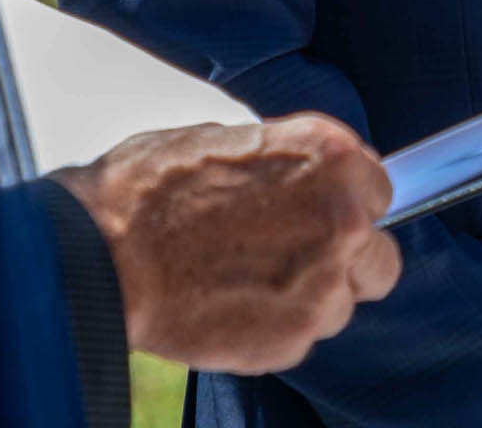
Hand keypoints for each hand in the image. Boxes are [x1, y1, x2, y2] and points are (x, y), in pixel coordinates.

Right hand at [51, 113, 403, 372]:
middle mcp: (343, 216)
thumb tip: (311, 180)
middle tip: (294, 262)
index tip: (322, 219)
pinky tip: (232, 309)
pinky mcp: (290, 337)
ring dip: (309, 301)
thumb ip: (295, 165)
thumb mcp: (238, 140)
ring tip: (249, 286)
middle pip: (380, 256)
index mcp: (334, 157)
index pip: (381, 192)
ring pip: (342, 304)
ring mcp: (323, 282)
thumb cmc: (153, 190)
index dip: (347, 208)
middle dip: (345, 262)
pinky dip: (274, 331)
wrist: (100, 252)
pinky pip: (302, 340)